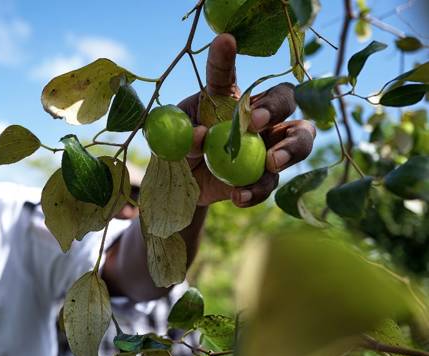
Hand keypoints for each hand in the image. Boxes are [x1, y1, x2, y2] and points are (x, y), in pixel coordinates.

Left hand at [178, 34, 315, 207]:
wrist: (185, 184)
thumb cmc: (181, 149)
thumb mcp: (174, 138)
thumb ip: (184, 134)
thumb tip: (201, 136)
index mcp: (227, 99)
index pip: (227, 74)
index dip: (226, 58)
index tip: (224, 41)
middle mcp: (256, 117)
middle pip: (285, 98)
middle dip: (276, 107)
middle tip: (254, 122)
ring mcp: (267, 146)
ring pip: (300, 138)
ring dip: (291, 148)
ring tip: (271, 162)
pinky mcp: (265, 176)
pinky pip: (271, 182)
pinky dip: (257, 190)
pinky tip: (238, 196)